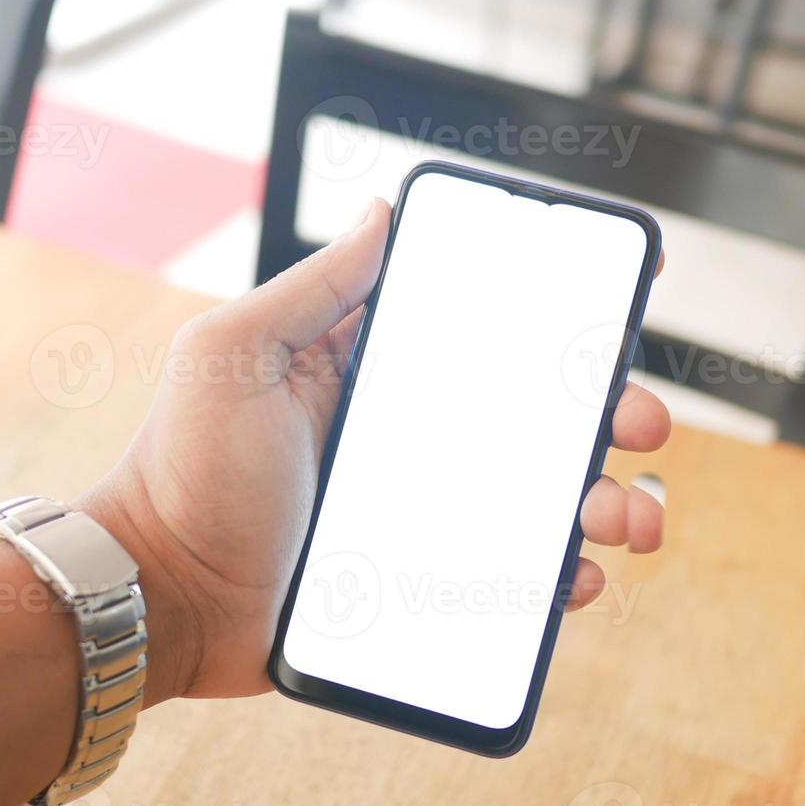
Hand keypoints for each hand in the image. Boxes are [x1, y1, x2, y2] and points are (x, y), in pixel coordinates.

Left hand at [85, 199, 670, 702]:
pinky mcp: (422, 580)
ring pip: (537, 499)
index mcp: (375, 372)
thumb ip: (313, 286)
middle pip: (534, 417)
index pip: (484, 334)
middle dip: (605, 414)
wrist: (163, 595)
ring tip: (632, 517)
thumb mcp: (235, 352)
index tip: (617, 306)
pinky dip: (561, 575)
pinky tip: (582, 574)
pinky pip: (512, 577)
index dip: (556, 320)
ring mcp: (422, 511)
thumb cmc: (184, 467)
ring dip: (602, 501)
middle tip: (641, 421)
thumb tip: (384, 210)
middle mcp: (410, 437)